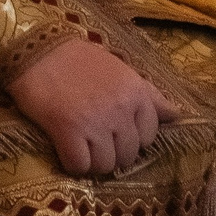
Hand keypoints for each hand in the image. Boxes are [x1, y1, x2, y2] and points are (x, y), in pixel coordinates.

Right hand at [9, 36, 177, 174]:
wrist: (37, 48)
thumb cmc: (79, 59)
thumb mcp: (121, 70)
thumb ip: (149, 95)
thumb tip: (177, 116)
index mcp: (136, 91)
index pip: (149, 135)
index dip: (132, 137)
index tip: (115, 130)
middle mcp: (121, 109)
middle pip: (128, 155)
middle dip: (113, 152)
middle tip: (94, 138)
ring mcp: (95, 122)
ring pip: (106, 165)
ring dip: (93, 161)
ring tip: (81, 144)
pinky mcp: (68, 132)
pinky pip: (79, 166)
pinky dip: (72, 163)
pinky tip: (65, 148)